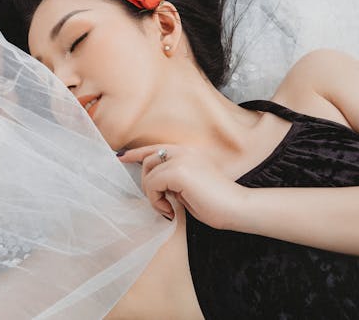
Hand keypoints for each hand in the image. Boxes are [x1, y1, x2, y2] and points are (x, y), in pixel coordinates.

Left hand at [118, 144, 248, 228]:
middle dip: (147, 184)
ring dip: (152, 195)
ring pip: (148, 174)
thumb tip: (153, 183)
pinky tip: (170, 210)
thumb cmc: (215, 203)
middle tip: (161, 203)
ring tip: (168, 208)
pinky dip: (156, 201)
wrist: (237, 208)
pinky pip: (152, 185)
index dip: (136, 152)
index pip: (156, 148)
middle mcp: (184, 151)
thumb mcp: (189, 187)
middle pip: (148, 160)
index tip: (121, 157)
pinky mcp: (178, 172)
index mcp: (189, 152)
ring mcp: (181, 159)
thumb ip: (172, 179)